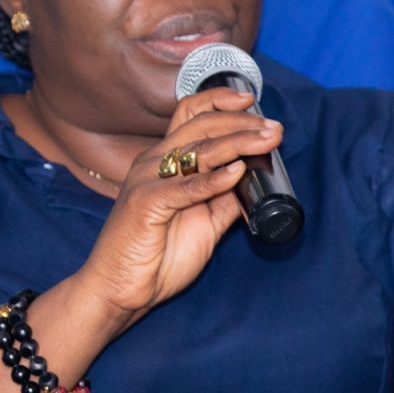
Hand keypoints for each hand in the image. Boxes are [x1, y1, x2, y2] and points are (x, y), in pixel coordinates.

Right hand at [73, 90, 282, 323]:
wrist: (119, 291)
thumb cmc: (155, 258)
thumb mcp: (203, 223)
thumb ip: (224, 200)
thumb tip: (255, 182)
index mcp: (163, 162)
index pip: (190, 115)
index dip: (220, 102)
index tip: (252, 101)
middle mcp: (153, 163)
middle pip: (200, 126)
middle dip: (241, 123)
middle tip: (274, 129)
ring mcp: (147, 180)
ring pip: (198, 151)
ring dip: (238, 143)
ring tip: (266, 142)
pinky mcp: (145, 203)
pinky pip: (185, 188)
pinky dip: (214, 179)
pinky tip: (236, 173)